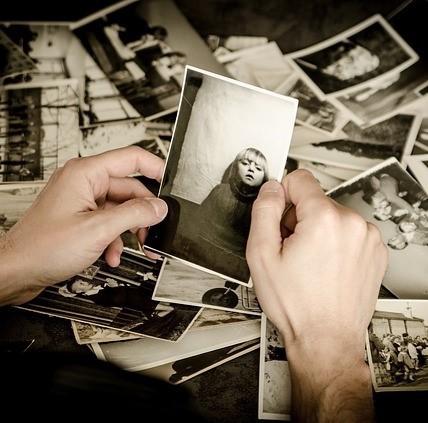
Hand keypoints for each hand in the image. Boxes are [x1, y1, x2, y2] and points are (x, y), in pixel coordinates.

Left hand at [0, 146, 166, 305]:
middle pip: (129, 188)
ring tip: (132, 247)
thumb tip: (158, 208)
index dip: (155, 167)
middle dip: (142, 212)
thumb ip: (134, 215)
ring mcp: (82, 200)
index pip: (132, 158)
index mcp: (86, 173)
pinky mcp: (81, 217)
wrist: (17, 270)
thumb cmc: (42, 247)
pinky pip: (109, 222)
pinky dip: (115, 239)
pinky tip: (112, 254)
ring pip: (121, 208)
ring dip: (129, 230)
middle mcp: (84, 183)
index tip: (171, 180)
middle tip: (152, 230)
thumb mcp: (99, 229)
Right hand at [247, 170, 387, 421]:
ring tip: (309, 262)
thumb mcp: (261, 255)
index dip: (283, 196)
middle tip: (292, 250)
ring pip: (332, 215)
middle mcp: (352, 223)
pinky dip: (335, 242)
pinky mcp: (375, 250)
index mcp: (324, 219)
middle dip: (299, 218)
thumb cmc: (296, 305)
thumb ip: (263, 211)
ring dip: (318, 231)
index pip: (300, 178)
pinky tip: (325, 267)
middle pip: (315, 199)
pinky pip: (348, 231)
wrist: (326, 339)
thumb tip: (271, 189)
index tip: (280, 215)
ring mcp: (367, 238)